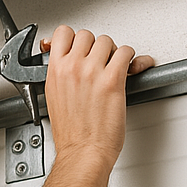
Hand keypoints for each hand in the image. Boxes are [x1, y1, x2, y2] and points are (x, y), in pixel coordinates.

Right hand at [41, 26, 153, 170]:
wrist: (83, 152)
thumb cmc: (72, 134)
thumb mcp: (54, 98)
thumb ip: (60, 76)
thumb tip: (66, 63)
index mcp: (55, 71)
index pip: (62, 33)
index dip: (73, 37)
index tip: (79, 46)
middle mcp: (72, 68)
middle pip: (87, 35)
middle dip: (95, 47)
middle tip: (99, 61)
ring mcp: (92, 72)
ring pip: (107, 41)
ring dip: (113, 52)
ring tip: (113, 68)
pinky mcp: (112, 79)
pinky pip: (126, 52)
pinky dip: (131, 58)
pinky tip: (128, 68)